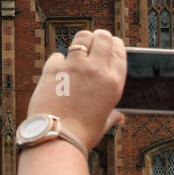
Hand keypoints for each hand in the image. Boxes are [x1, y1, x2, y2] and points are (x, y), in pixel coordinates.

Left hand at [26, 28, 125, 152]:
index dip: (114, 44)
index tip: (110, 44)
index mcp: (113, 83)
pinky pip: (58, 55)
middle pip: (102, 37)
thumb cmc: (82, 134)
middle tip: (93, 43)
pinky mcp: (53, 68)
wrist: (56, 137)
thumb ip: (112, 116)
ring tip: (76, 50)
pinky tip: (57, 72)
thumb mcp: (103, 124)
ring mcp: (74, 67)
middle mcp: (96, 70)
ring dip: (80, 42)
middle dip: (98, 37)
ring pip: (82, 38)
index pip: (119, 50)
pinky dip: (58, 61)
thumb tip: (119, 117)